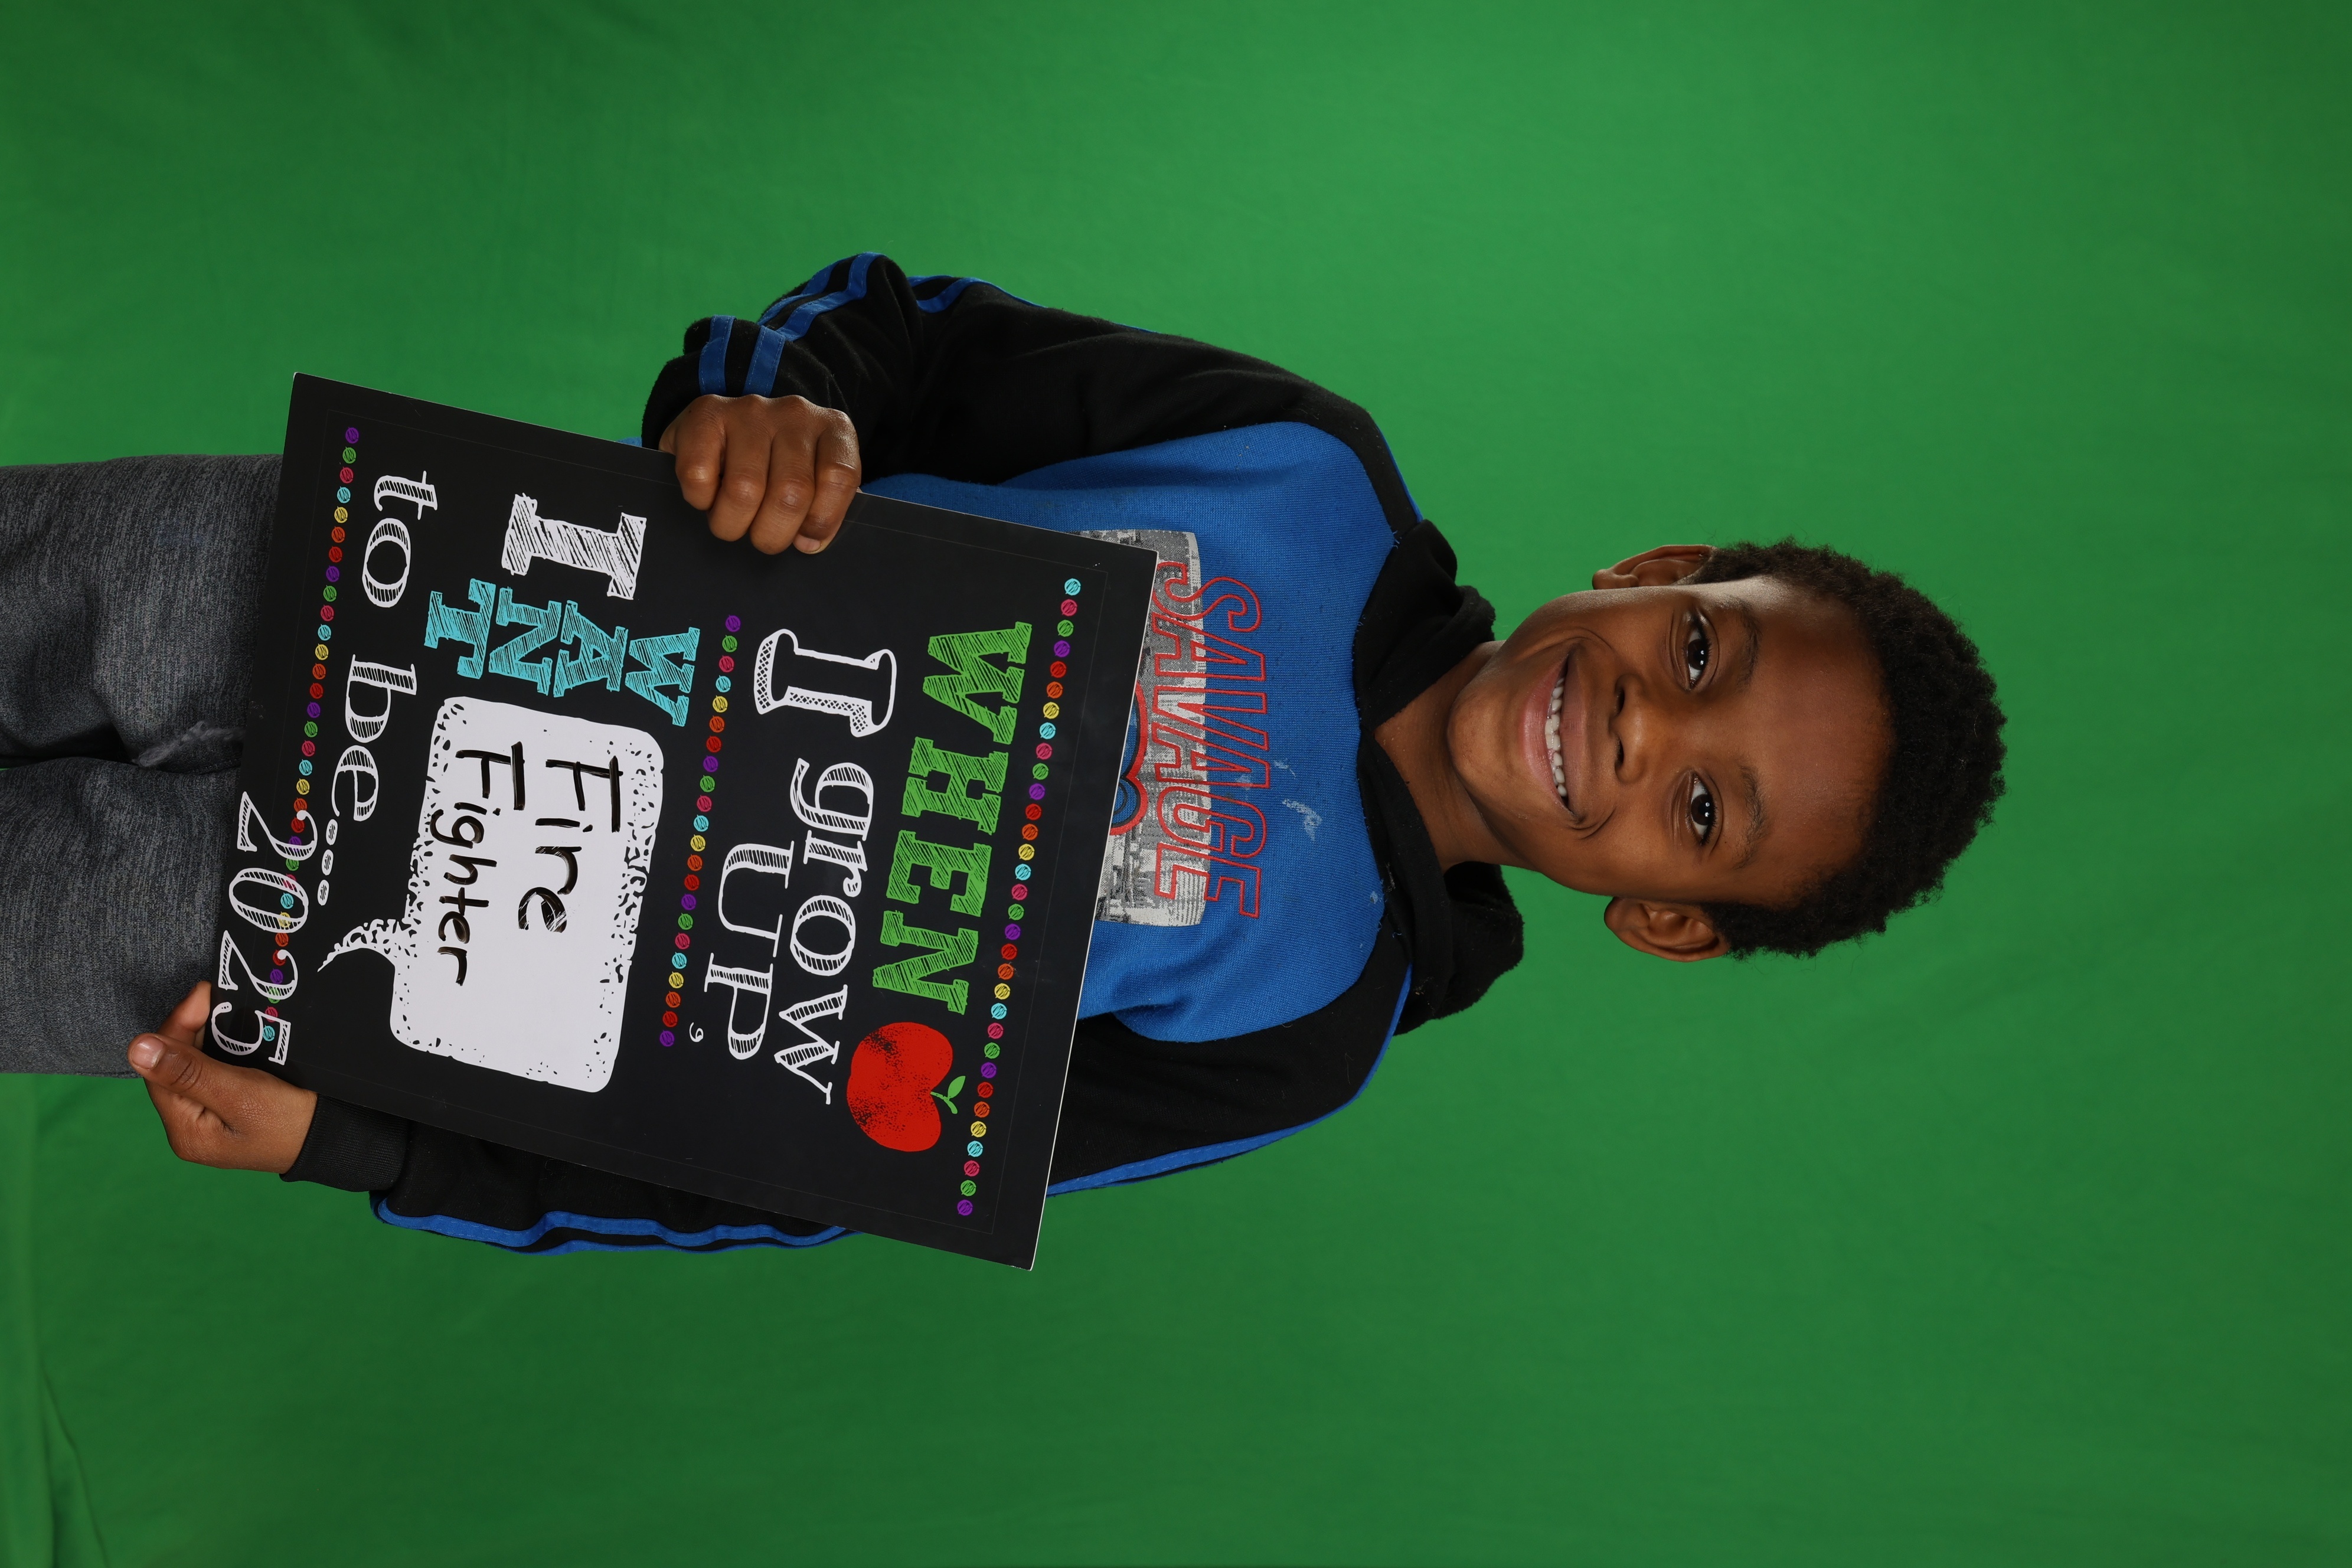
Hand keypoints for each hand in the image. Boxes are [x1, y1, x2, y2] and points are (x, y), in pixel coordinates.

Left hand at [127, 983, 316, 1173]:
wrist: (338, 1138)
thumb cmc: (293, 1121)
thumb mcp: (241, 1093)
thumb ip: (189, 1072)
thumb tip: (136, 1048)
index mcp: (186, 1131)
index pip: (160, 1069)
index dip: (176, 1027)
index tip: (204, 993)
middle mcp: (190, 1128)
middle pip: (172, 1067)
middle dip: (191, 1029)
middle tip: (217, 996)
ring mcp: (209, 1119)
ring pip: (191, 1065)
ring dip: (205, 1035)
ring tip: (227, 1009)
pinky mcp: (227, 1108)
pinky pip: (210, 1071)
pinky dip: (219, 1048)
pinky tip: (234, 1031)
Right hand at [659, 393, 860, 554]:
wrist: (719, 427)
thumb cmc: (774, 465)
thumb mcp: (812, 482)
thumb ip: (820, 510)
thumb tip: (808, 542)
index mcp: (833, 429)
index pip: (838, 478)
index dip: (821, 520)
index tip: (805, 538)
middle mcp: (795, 413)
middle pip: (791, 492)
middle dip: (772, 533)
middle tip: (761, 537)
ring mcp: (751, 410)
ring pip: (745, 489)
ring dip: (732, 523)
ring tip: (731, 521)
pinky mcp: (707, 413)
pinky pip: (699, 475)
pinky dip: (700, 500)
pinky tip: (708, 495)